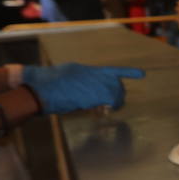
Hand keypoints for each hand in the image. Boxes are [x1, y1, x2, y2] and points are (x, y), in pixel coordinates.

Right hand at [20, 63, 145, 114]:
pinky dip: (109, 105)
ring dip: (115, 101)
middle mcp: (91, 74)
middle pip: (115, 82)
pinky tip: (103, 110)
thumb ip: (76, 84)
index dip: (127, 72)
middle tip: (114, 104)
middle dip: (117, 93)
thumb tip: (82, 93)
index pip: (111, 70)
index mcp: (84, 70)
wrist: (37, 89)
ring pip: (114, 90)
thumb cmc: (43, 86)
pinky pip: (109, 99)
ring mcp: (92, 82)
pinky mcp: (91, 93)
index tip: (141, 74)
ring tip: (108, 108)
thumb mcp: (63, 80)